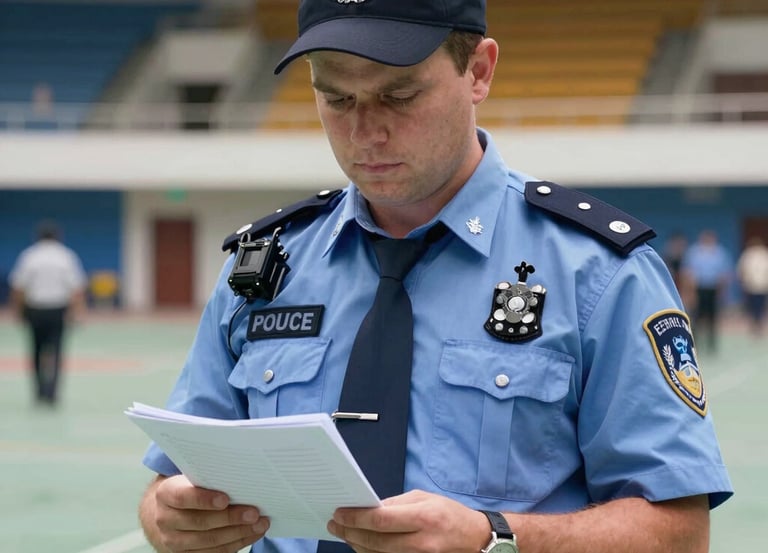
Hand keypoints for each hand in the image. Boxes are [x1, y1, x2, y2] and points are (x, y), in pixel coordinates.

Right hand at [152, 474, 268, 552]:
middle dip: (230, 518)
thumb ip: (208, 477)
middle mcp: (166, 519)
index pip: (182, 497)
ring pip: (208, 541)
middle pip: (199, 522)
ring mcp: (174, 540)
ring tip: (259, 524)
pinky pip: (213, 552)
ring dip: (238, 533)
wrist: (168, 510)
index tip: (226, 499)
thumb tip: (241, 476)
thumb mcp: (191, 477)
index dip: (204, 499)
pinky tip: (252, 534)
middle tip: (254, 513)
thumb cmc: (187, 488)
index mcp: (165, 494)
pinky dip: (236, 543)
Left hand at [327, 490, 488, 552]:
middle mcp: (421, 543)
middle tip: (334, 525)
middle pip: (375, 542)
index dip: (355, 518)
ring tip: (345, 534)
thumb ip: (395, 504)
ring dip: (356, 545)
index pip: (380, 520)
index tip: (339, 513)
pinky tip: (361, 546)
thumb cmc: (449, 514)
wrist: (476, 540)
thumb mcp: (424, 499)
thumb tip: (368, 508)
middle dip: (350, 532)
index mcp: (423, 518)